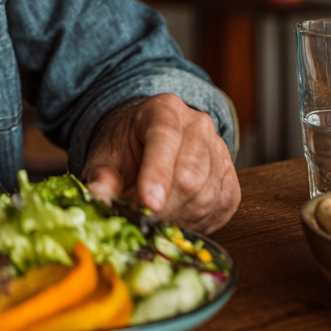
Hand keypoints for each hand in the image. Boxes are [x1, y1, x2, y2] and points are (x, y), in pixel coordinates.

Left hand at [82, 93, 239, 232]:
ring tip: (153, 218)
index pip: (164, 137)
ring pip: (206, 195)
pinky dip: (196, 222)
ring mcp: (219, 150)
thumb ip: (101, 174)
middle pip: (189, 174)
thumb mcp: (105, 154)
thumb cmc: (126, 146)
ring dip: (177, 217)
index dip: (157, 173)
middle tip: (139, 219)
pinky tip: (175, 218)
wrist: (147, 140)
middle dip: (163, 206)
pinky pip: (221, 208)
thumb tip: (99, 195)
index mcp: (163, 108)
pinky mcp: (231, 178)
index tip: (147, 203)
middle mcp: (197, 125)